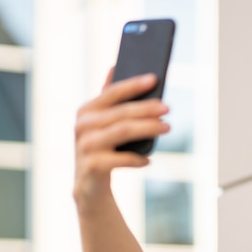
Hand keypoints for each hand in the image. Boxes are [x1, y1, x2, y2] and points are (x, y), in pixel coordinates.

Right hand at [74, 70, 169, 200]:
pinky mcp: (93, 166)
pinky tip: (148, 160)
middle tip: (168, 108)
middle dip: (147, 109)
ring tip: (167, 127)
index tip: (154, 78)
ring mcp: (86, 146)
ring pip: (123, 132)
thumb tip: (114, 65)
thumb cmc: (102, 149)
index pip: (112, 92)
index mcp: (87, 111)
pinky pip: (121, 159)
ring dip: (148, 128)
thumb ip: (108, 98)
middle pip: (122, 113)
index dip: (133, 84)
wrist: (89, 186)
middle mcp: (82, 126)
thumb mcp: (102, 123)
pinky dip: (137, 159)